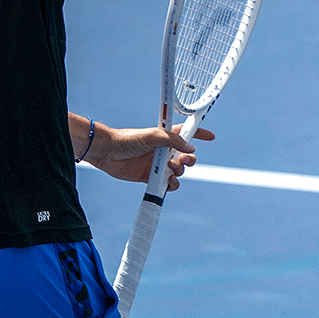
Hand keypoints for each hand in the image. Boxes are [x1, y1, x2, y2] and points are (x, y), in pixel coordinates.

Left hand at [85, 122, 212, 189]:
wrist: (107, 153)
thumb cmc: (126, 139)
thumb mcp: (152, 135)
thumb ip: (171, 140)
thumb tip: (189, 148)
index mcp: (164, 136)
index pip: (185, 132)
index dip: (198, 133)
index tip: (211, 136)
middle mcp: (163, 150)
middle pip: (185, 155)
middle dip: (189, 159)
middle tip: (183, 160)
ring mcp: (157, 164)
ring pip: (178, 171)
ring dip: (179, 172)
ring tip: (170, 169)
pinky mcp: (150, 177)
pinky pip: (167, 183)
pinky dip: (172, 185)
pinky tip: (169, 183)